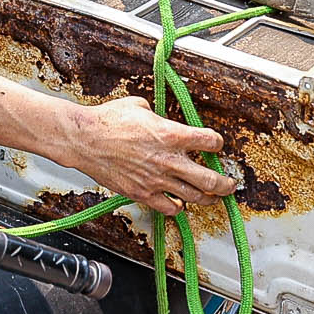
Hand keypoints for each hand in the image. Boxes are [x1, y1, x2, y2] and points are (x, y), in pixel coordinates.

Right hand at [56, 96, 235, 216]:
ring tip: (212, 198)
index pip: (210, 141)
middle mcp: (169, 159)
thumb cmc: (107, 120)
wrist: (84, 139)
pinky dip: (178, 207)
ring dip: (208, 198)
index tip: (215, 145)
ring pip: (195, 197)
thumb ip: (157, 116)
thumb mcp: (139, 106)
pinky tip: (178, 203)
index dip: (216, 143)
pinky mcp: (142, 193)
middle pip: (211, 180)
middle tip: (229, 185)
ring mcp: (157, 179)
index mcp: (171, 134)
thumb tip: (160, 120)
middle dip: (225, 184)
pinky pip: (169, 208)